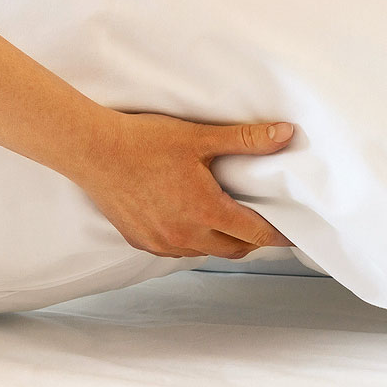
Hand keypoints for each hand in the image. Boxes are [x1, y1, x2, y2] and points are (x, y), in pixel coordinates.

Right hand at [75, 112, 294, 258]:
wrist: (92, 151)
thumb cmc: (144, 142)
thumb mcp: (200, 138)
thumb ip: (247, 139)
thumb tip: (285, 134)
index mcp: (204, 211)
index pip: (255, 233)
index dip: (278, 234)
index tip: (293, 233)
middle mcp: (185, 235)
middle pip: (234, 249)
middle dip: (253, 239)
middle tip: (263, 222)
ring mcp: (161, 243)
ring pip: (205, 252)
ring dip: (221, 241)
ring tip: (228, 220)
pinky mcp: (142, 242)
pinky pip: (178, 252)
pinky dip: (193, 242)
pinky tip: (192, 222)